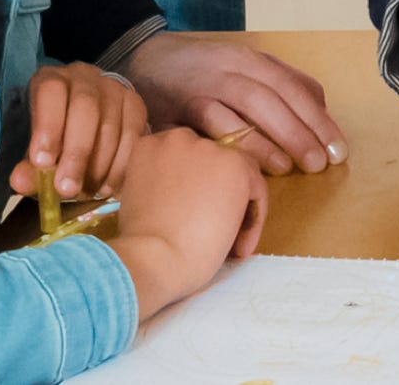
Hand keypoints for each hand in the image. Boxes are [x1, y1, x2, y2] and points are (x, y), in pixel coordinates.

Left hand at [10, 62, 146, 200]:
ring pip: (111, 125)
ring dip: (99, 165)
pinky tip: (106, 187)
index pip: (51, 91)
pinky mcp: (136, 106)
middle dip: (76, 152)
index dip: (48, 126)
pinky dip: (119, 166)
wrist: (88, 129)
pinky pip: (133, 136)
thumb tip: (20, 181)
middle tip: (67, 188)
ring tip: (86, 192)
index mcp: (51, 80)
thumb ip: (28, 168)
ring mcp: (115, 90)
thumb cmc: (56, 140)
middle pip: (86, 108)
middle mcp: (85, 78)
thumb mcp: (37, 151)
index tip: (42, 162)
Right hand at [107, 128, 267, 322]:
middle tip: (216, 233)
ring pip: (239, 176)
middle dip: (219, 197)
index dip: (196, 192)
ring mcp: (208, 148)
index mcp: (150, 145)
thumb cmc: (142, 245)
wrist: (154, 259)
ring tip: (231, 245)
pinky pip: (257, 190)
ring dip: (239, 210)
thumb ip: (164, 186)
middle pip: (213, 164)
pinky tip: (239, 249)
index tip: (192, 223)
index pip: (187, 161)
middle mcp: (177, 138)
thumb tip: (192, 197)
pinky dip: (253, 221)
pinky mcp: (235, 165)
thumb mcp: (142, 201)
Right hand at [120, 31, 347, 175]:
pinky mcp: (175, 109)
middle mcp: (228, 68)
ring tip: (294, 167)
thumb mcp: (244, 68)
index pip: (292, 86)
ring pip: (245, 106)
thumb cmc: (202, 73)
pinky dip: (234, 143)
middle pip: (273, 95)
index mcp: (249, 59)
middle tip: (322, 163)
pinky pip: (209, 124)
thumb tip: (322, 110)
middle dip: (302, 130)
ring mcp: (201, 86)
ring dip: (272, 138)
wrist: (140, 60)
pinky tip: (251, 165)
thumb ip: (281, 84)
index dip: (318, 118)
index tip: (339, 148)